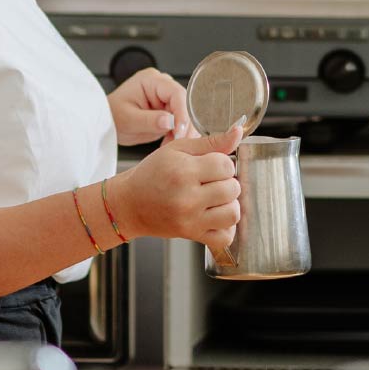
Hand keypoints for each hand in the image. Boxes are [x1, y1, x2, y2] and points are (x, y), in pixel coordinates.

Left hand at [107, 69, 192, 146]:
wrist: (107, 123)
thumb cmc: (113, 116)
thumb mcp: (128, 120)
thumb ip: (149, 120)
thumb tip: (171, 122)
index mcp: (151, 80)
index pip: (176, 93)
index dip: (182, 113)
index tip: (180, 132)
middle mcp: (162, 85)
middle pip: (185, 103)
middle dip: (185, 125)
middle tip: (180, 142)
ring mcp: (167, 98)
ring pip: (187, 114)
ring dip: (184, 131)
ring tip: (172, 144)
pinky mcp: (169, 110)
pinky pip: (182, 122)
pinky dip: (180, 134)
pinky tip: (171, 142)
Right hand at [107, 125, 241, 246]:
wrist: (130, 204)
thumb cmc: (152, 174)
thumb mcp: (177, 149)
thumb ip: (211, 141)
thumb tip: (238, 132)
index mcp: (184, 171)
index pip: (226, 166)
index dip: (223, 163)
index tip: (212, 166)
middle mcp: (188, 197)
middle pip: (232, 189)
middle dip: (227, 182)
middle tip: (212, 182)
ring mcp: (190, 219)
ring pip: (233, 213)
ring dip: (230, 204)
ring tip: (216, 199)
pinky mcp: (191, 235)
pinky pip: (225, 237)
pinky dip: (226, 227)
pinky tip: (216, 216)